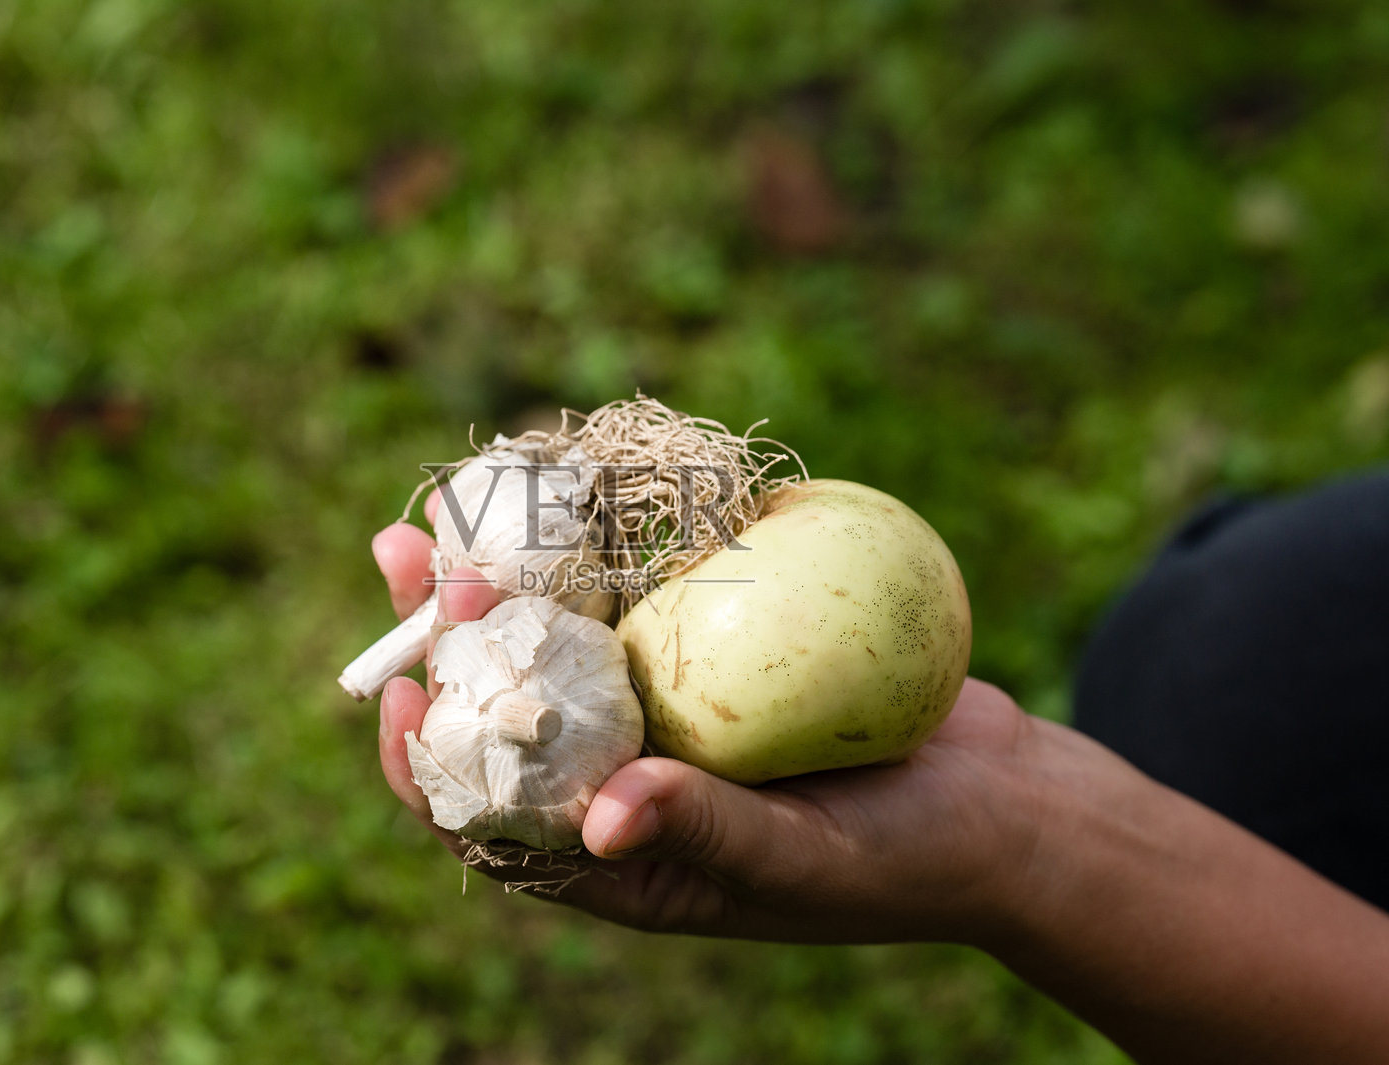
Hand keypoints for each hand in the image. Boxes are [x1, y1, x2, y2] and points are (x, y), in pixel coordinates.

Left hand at [371, 517, 1045, 945]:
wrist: (1001, 804)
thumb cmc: (903, 859)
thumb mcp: (803, 859)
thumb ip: (704, 835)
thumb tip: (595, 819)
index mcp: (616, 854)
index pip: (489, 817)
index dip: (425, 758)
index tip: (399, 686)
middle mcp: (623, 776)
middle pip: (507, 705)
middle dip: (450, 634)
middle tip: (406, 553)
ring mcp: (667, 710)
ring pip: (561, 639)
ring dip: (506, 573)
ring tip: (455, 498)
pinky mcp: (713, 656)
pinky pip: (642, 599)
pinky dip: (602, 548)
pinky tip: (569, 488)